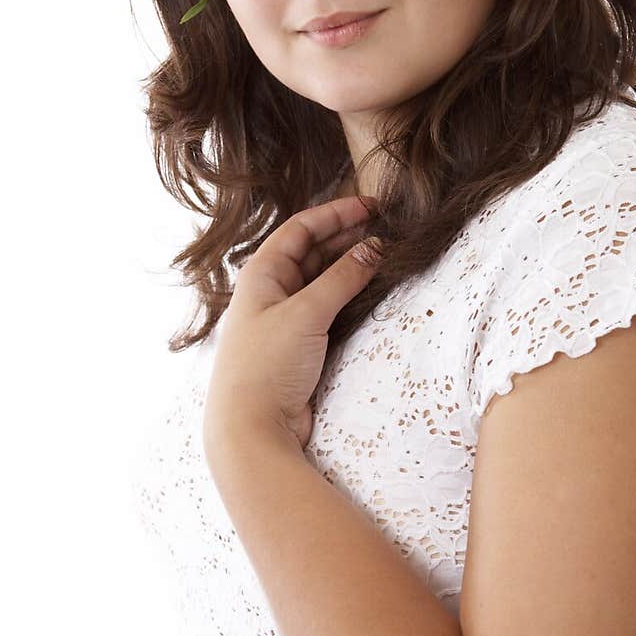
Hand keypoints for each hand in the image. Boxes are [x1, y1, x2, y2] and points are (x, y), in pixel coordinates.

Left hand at [203, 194, 382, 456]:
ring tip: (384, 255)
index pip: (300, 229)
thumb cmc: (266, 366)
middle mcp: (269, 292)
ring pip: (321, 280)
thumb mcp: (306, 314)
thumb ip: (342, 278)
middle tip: (385, 229)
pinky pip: (326, 308)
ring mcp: (283, 319)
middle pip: (312, 252)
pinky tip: (370, 291)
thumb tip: (373, 248)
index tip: (371, 206)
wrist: (251, 428)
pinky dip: (348, 295)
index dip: (336, 214)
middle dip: (347, 238)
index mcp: (260, 274)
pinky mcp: (298, 346)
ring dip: (349, 266)